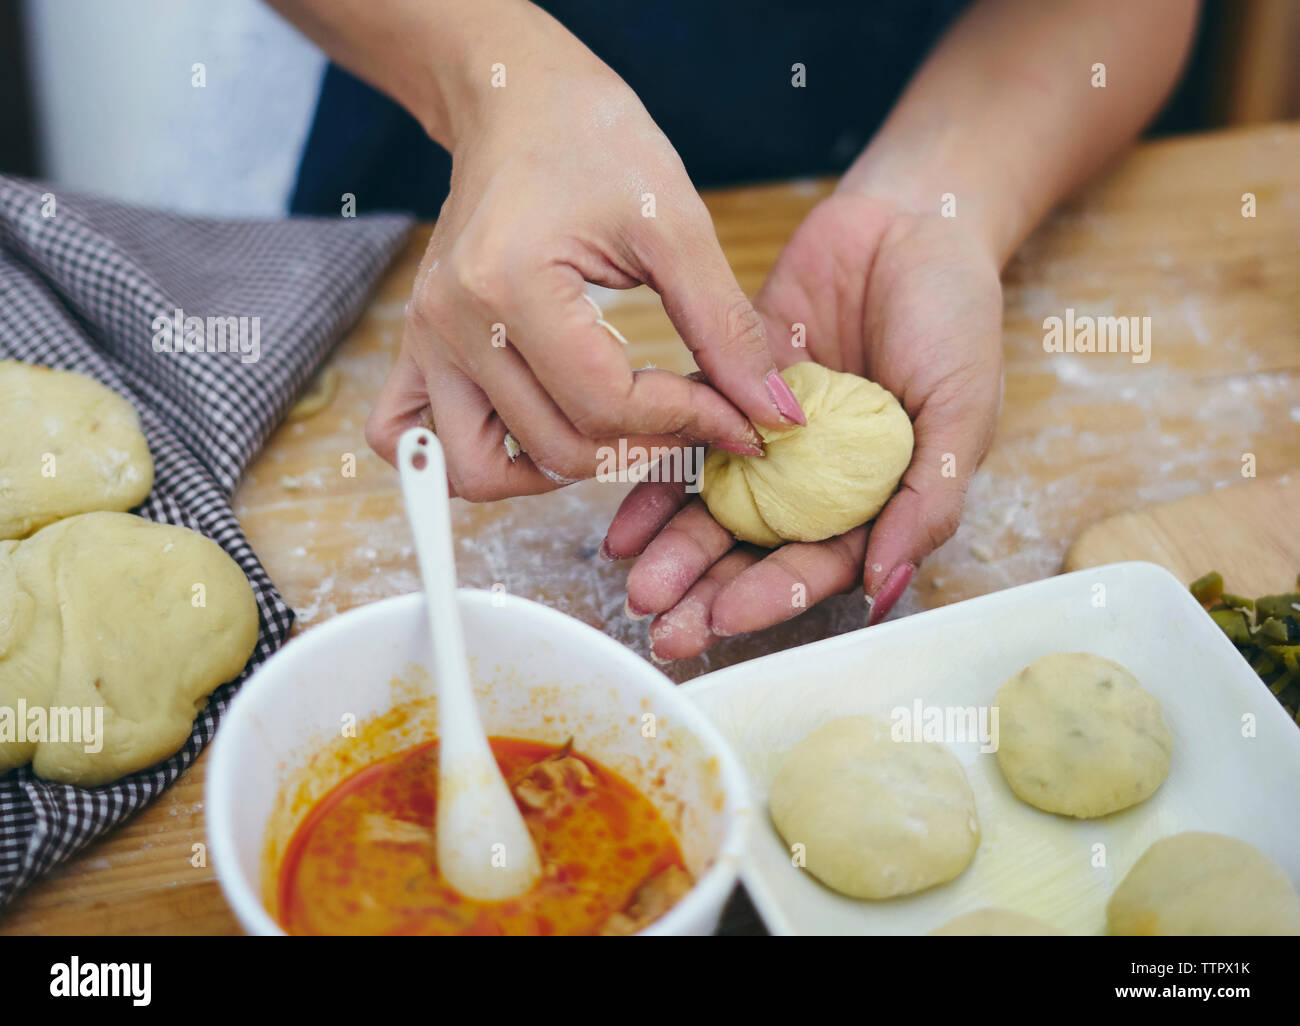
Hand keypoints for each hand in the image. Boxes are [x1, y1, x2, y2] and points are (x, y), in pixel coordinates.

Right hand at [365, 14, 802, 498]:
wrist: (519, 101)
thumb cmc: (593, 141)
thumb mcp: (675, 223)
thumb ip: (726, 326)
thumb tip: (773, 410)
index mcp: (510, 284)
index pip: (606, 406)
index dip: (688, 422)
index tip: (739, 413)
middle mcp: (453, 324)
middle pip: (557, 447)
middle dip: (646, 447)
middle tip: (699, 417)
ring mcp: (425, 341)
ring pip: (480, 471)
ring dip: (559, 472)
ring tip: (618, 434)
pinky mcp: (416, 346)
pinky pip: (406, 439)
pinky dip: (469, 464)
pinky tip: (530, 441)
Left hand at [604, 192, 1002, 658]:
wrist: (905, 222)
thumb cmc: (953, 316)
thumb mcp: (962, 407)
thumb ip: (929, 497)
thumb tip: (885, 586)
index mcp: (874, 499)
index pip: (821, 565)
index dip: (776, 594)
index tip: (729, 616)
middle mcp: (815, 484)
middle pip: (758, 554)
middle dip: (710, 594)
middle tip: (663, 630)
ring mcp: (768, 444)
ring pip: (715, 511)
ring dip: (675, 554)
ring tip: (637, 589)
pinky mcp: (727, 396)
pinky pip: (686, 448)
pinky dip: (655, 487)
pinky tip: (622, 526)